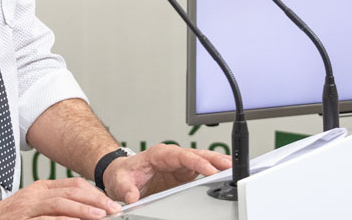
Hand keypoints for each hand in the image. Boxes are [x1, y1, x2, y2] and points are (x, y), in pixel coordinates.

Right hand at [0, 179, 121, 219]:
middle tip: (113, 209)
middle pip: (71, 192)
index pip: (74, 185)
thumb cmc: (9, 217)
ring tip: (100, 216)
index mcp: (41, 188)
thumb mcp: (34, 205)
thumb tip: (86, 209)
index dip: (95, 193)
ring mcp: (28, 208)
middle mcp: (35, 195)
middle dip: (95, 200)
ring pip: (60, 204)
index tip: (110, 203)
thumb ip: (56, 204)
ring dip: (82, 210)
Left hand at [102, 144, 232, 204]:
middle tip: (229, 165)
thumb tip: (133, 196)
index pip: (182, 156)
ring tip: (232, 168)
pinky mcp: (182, 173)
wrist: (121, 175)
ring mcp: (178, 164)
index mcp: (159, 154)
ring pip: (201, 160)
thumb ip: (127, 189)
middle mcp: (171, 157)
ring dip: (216, 164)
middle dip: (214, 159)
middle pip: (196, 154)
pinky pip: (200, 169)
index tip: (209, 170)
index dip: (197, 162)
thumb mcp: (120, 183)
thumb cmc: (122, 174)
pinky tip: (222, 175)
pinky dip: (212, 171)